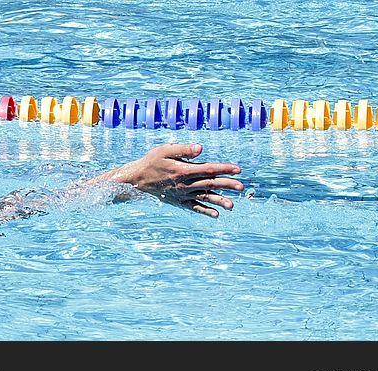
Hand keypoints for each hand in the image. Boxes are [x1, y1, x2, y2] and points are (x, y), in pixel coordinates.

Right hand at [103, 143, 243, 217]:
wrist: (136, 179)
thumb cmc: (151, 161)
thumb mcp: (165, 150)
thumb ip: (184, 149)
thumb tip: (201, 148)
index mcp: (183, 170)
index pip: (208, 169)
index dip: (224, 169)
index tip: (238, 169)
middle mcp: (184, 184)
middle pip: (210, 184)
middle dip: (227, 185)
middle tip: (241, 187)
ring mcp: (181, 194)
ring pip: (204, 198)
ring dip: (219, 201)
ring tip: (233, 205)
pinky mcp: (178, 201)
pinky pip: (193, 207)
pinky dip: (205, 211)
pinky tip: (216, 215)